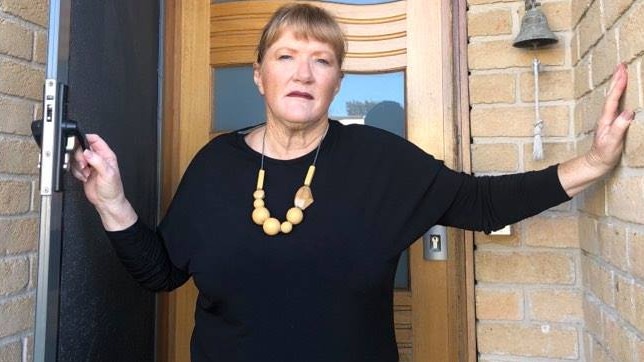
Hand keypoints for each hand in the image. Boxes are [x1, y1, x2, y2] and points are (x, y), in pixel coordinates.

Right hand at [71, 134, 136, 229]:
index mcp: (106, 155)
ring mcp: (90, 165)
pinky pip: (74, 167)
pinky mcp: (84, 172)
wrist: (107, 202)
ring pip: (77, 158)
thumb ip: (97, 161)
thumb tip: (87, 152)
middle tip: (84, 165)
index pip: (95, 140)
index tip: (80, 145)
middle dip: (80, 156)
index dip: (86, 139)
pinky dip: (76, 172)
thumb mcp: (107, 173)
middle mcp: (98, 159)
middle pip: (82, 148)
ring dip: (78, 166)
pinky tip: (84, 177)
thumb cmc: (113, 189)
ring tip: (86, 173)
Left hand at [558, 63, 633, 196]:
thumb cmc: (604, 154)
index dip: (618, 84)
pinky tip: (621, 93)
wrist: (596, 163)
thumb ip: (620, 127)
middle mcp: (605, 117)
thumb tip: (629, 111)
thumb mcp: (613, 142)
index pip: (613, 98)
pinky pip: (615, 104)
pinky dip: (618, 95)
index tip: (622, 71)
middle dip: (616, 79)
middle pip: (611, 94)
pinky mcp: (611, 123)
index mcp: (606, 119)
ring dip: (617, 85)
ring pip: (613, 98)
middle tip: (621, 65)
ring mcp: (607, 119)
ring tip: (621, 73)